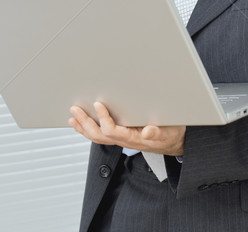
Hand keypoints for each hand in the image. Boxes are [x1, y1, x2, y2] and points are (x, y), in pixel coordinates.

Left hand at [69, 102, 185, 155]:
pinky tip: (83, 123)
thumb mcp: (169, 131)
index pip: (113, 131)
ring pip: (98, 137)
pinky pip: (102, 135)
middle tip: (75, 110)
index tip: (97, 105)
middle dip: (86, 123)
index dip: (103, 119)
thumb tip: (147, 131)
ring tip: (73, 117)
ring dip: (84, 127)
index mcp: (134, 138)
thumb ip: (158, 132)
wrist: (174, 141)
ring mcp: (121, 139)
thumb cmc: (171, 134)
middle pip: (100, 136)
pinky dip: (90, 129)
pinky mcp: (121, 135)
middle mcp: (125, 140)